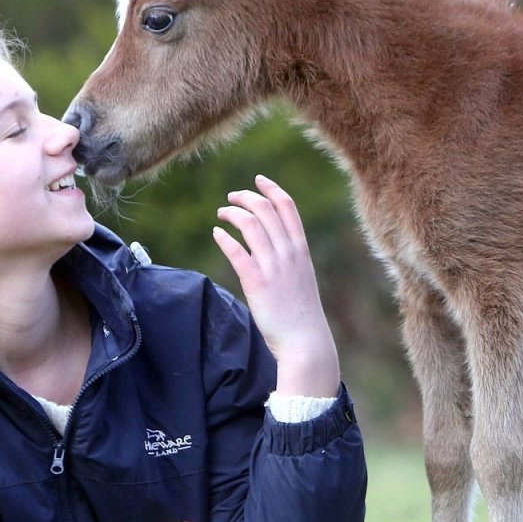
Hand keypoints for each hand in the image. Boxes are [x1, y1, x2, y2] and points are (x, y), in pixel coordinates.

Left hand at [213, 175, 340, 396]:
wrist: (305, 341)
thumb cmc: (302, 314)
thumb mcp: (301, 278)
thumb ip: (289, 261)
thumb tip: (273, 250)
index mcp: (301, 249)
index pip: (287, 208)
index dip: (271, 189)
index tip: (258, 180)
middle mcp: (288, 253)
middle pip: (265, 210)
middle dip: (246, 197)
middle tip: (232, 198)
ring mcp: (273, 267)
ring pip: (251, 225)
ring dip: (233, 214)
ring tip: (222, 213)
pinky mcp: (257, 282)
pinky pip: (237, 251)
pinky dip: (225, 238)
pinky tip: (217, 234)